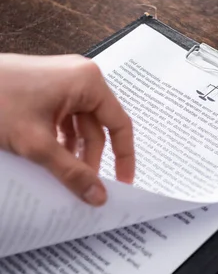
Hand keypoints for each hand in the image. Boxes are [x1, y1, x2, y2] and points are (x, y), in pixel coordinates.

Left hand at [0, 54, 133, 204]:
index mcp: (88, 82)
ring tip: (64, 179)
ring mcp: (61, 82)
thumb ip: (71, 173)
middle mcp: (79, 78)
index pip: (119, 124)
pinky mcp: (44, 89)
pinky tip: (48, 161)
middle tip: (84, 189)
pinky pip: (61, 120)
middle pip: (97, 128)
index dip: (124, 156)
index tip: (122, 182)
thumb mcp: (37, 144)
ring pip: (78, 126)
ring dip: (73, 153)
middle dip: (90, 159)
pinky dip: (58, 142)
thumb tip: (97, 195)